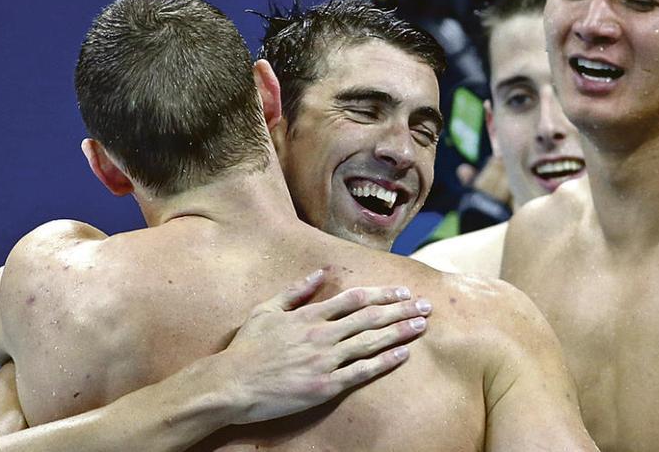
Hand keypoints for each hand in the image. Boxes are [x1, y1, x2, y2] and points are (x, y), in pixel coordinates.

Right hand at [224, 268, 431, 423]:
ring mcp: (325, 361)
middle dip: (401, 310)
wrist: (232, 383)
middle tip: (426, 305)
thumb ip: (295, 291)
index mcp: (309, 315)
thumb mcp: (266, 309)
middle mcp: (322, 334)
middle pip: (370, 318)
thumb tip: (320, 272)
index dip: (382, 294)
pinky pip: (361, 372)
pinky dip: (384, 362)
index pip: (355, 299)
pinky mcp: (325, 386)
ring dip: (399, 332)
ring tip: (421, 325)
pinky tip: (403, 354)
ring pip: (370, 342)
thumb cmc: (247, 348)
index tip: (403, 291)